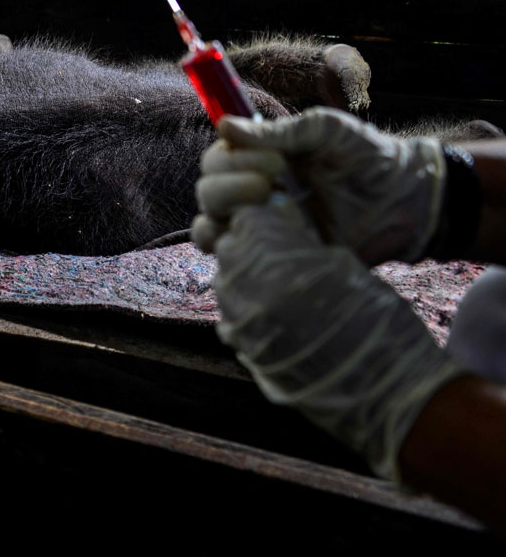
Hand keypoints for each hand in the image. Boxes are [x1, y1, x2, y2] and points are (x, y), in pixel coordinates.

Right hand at [194, 108, 444, 265]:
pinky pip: (231, 256)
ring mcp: (259, 226)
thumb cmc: (367, 157)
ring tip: (265, 210)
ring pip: (207, 225)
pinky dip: (231, 247)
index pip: (216, 159)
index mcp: (257, 158)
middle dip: (230, 187)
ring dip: (223, 216)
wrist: (405, 200)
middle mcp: (249, 191)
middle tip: (274, 186)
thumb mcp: (326, 131)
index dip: (234, 160)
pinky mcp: (271, 255)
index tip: (278, 164)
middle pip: (207, 191)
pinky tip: (265, 238)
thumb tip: (224, 125)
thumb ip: (279, 131)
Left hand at [213, 196, 466, 478]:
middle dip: (252, 248)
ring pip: (227, 285)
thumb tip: (282, 230)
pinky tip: (278, 318)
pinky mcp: (245, 352)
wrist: (385, 391)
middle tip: (282, 257)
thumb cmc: (377, 321)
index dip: (266, 222)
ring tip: (283, 289)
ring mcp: (241, 324)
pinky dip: (248, 311)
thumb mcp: (343, 265)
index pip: (246, 220)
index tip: (282, 228)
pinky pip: (232, 318)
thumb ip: (302, 246)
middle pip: (230, 250)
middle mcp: (247, 289)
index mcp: (275, 259)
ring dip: (248, 280)